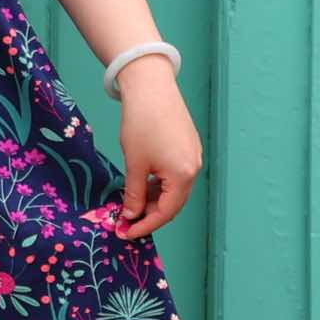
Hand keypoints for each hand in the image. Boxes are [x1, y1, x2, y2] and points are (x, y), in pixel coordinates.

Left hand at [115, 58, 203, 239]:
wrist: (150, 86)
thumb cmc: (141, 123)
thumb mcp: (135, 163)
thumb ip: (135, 194)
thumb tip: (131, 215)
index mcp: (183, 175)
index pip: (166, 212)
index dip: (145, 225)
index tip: (126, 233)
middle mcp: (194, 167)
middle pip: (173, 203)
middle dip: (150, 215)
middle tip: (127, 222)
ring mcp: (193, 156)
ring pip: (174, 189)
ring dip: (154, 199)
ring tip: (131, 205)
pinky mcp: (187, 145)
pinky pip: (175, 174)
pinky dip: (160, 184)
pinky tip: (142, 185)